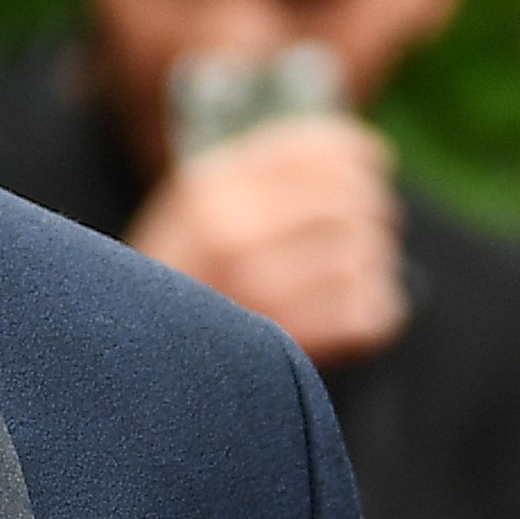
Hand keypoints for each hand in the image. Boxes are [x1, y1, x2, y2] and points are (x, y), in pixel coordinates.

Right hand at [127, 115, 405, 364]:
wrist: (142, 367)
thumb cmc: (185, 284)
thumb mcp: (199, 213)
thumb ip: (265, 178)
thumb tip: (368, 155)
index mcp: (213, 188)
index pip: (322, 151)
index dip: (362, 157)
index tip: (373, 167)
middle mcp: (231, 232)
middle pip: (354, 201)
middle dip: (372, 218)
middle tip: (366, 235)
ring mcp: (256, 290)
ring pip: (366, 256)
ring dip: (371, 270)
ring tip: (348, 282)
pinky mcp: (287, 343)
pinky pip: (372, 311)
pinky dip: (377, 313)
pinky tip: (354, 316)